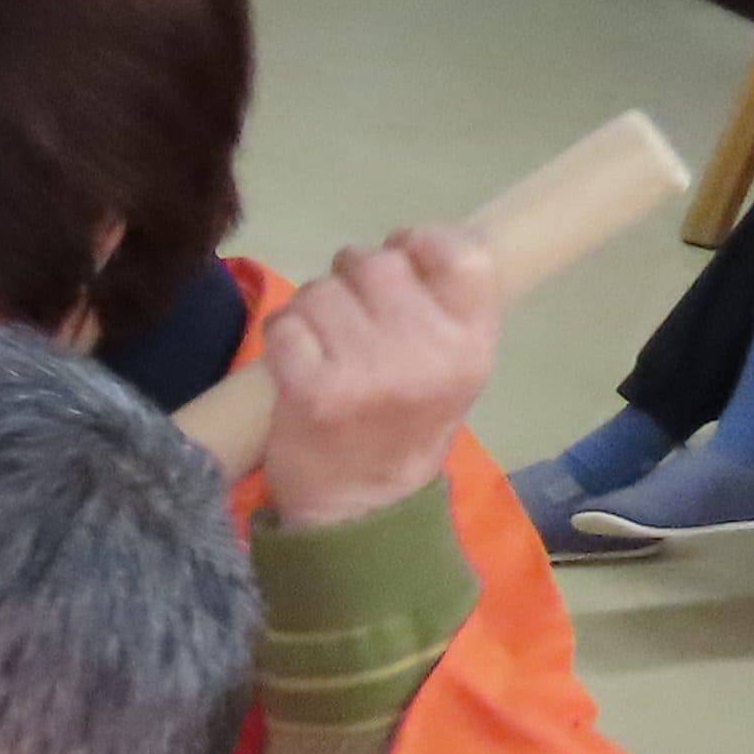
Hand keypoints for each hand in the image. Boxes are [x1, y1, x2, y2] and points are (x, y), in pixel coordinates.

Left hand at [260, 227, 497, 529]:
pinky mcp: (311, 390)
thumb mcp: (453, 373)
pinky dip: (282, 335)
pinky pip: (285, 324)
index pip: (461, 253)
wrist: (362, 511)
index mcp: (471, 346)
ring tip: (323, 345)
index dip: (421, 242)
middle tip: (349, 314)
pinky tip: (295, 360)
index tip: (402, 256)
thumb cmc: (404, 432)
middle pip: (378, 262)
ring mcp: (367, 371)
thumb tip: (408, 245)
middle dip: (353, 275)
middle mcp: (426, 353)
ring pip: (323, 289)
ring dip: (313, 307)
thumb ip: (444, 310)